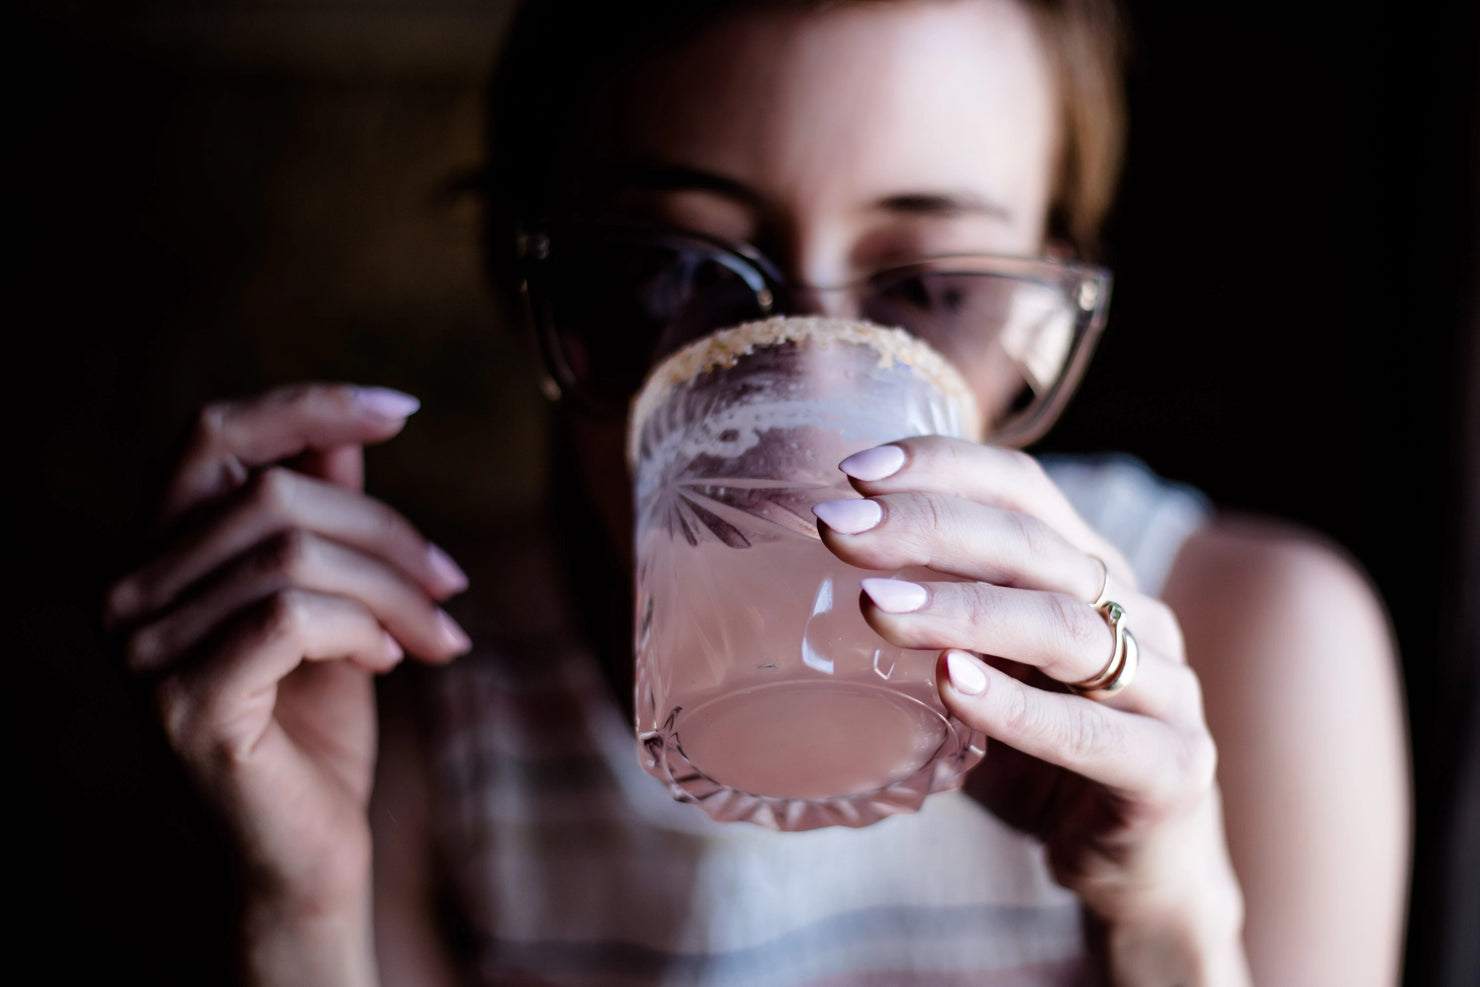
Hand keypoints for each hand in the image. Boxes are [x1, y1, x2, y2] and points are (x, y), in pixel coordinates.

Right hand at [103, 384, 470, 955]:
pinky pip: (289, 618)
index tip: (400, 408)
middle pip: (274, 493)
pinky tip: (393, 663)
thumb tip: (350, 430)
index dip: (307, 406)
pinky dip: (362, 630)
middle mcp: (128, 590)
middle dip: (387, 531)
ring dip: (393, 590)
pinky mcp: (183, 704)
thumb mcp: (335, 600)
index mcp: (157, 552)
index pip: (213, 434)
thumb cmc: (318, 723)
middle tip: (452, 582)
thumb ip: (326, 517)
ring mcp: (143, 650)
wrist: (306, 852)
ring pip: (291, 555)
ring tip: (439, 633)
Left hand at [815, 437, 1247, 982]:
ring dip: (963, 609)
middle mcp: (1136, 613)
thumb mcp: (975, 680)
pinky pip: (1091, 730)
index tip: (853, 470)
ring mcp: (1165, 688)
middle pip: (1034, 544)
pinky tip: (950, 684)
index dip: (944, 467)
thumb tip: (796, 589)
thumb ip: (925, 634)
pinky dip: (1018, 706)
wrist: (1131, 869)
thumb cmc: (1035, 760)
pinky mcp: (1173, 768)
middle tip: (838, 526)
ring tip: (875, 606)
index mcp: (1090, 574)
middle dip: (928, 526)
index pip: (1023, 490)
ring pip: (1065, 626)